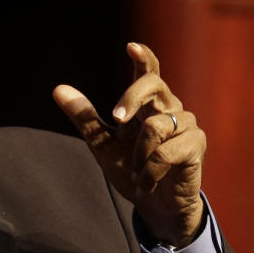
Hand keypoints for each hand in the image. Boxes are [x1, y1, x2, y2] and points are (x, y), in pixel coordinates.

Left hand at [52, 43, 205, 246]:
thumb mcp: (103, 144)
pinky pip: (164, 152)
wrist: (155, 205)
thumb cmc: (133, 171)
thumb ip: (85, 117)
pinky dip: (149, 171)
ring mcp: (187, 124)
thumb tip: (58, 89)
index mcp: (149, 105)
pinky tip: (149, 180)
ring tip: (139, 170)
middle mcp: (171, 108)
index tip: (131, 47)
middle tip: (117, 118)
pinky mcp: (196, 144)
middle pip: (153, 84)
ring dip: (138, 155)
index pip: (149, 72)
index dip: (143, 57)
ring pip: (154, 126)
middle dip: (130, 99)